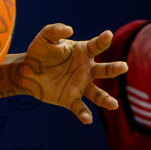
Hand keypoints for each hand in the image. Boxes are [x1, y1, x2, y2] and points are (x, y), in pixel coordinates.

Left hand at [9, 25, 127, 123]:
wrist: (27, 71)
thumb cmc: (40, 51)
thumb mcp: (46, 37)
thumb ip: (56, 30)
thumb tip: (70, 30)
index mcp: (83, 52)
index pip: (97, 46)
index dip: (103, 40)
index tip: (108, 35)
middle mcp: (86, 70)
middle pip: (104, 70)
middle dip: (114, 69)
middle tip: (123, 67)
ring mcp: (80, 86)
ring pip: (97, 93)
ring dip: (105, 99)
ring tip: (113, 104)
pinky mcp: (70, 99)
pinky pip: (79, 107)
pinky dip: (84, 114)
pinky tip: (87, 119)